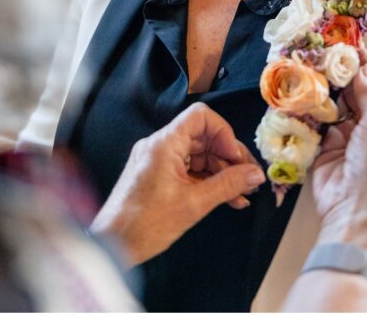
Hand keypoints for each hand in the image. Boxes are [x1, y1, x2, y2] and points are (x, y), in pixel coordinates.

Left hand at [90, 102, 264, 265]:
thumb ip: (229, 184)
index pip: (201, 116)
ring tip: (242, 193)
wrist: (110, 250)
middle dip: (229, 157)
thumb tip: (256, 174)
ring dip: (222, 172)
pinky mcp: (157, 176)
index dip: (224, 133)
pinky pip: (190, 170)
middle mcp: (160, 146)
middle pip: (204, 137)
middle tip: (249, 178)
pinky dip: (208, 181)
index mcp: (164, 144)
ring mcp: (158, 161)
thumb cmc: (145, 225)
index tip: (235, 158)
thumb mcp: (194, 204)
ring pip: (199, 155)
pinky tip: (227, 198)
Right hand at [310, 48, 366, 263]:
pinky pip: (316, 124)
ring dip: (322, 90)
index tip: (350, 43)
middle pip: (353, 93)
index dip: (365, 63)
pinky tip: (299, 93)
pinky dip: (309, 110)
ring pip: (333, 106)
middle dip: (339, 74)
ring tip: (307, 67)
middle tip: (320, 52)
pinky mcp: (324, 149)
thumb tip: (364, 70)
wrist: (356, 208)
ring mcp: (346, 138)